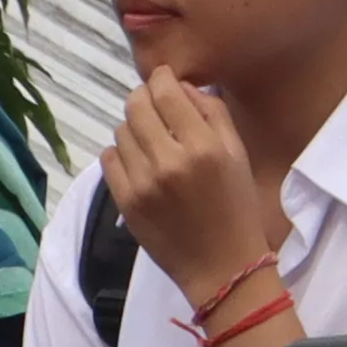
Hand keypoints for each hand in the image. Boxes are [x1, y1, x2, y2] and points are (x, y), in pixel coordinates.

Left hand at [105, 74, 289, 316]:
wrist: (222, 267)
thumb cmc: (237, 207)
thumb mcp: (238, 155)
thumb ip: (213, 113)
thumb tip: (182, 87)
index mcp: (204, 147)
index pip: (166, 92)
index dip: (162, 78)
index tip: (164, 79)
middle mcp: (170, 161)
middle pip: (136, 106)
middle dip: (144, 98)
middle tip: (154, 105)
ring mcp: (143, 183)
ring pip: (120, 130)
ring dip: (134, 128)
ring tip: (151, 140)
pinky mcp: (125, 202)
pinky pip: (108, 158)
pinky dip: (120, 153)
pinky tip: (139, 162)